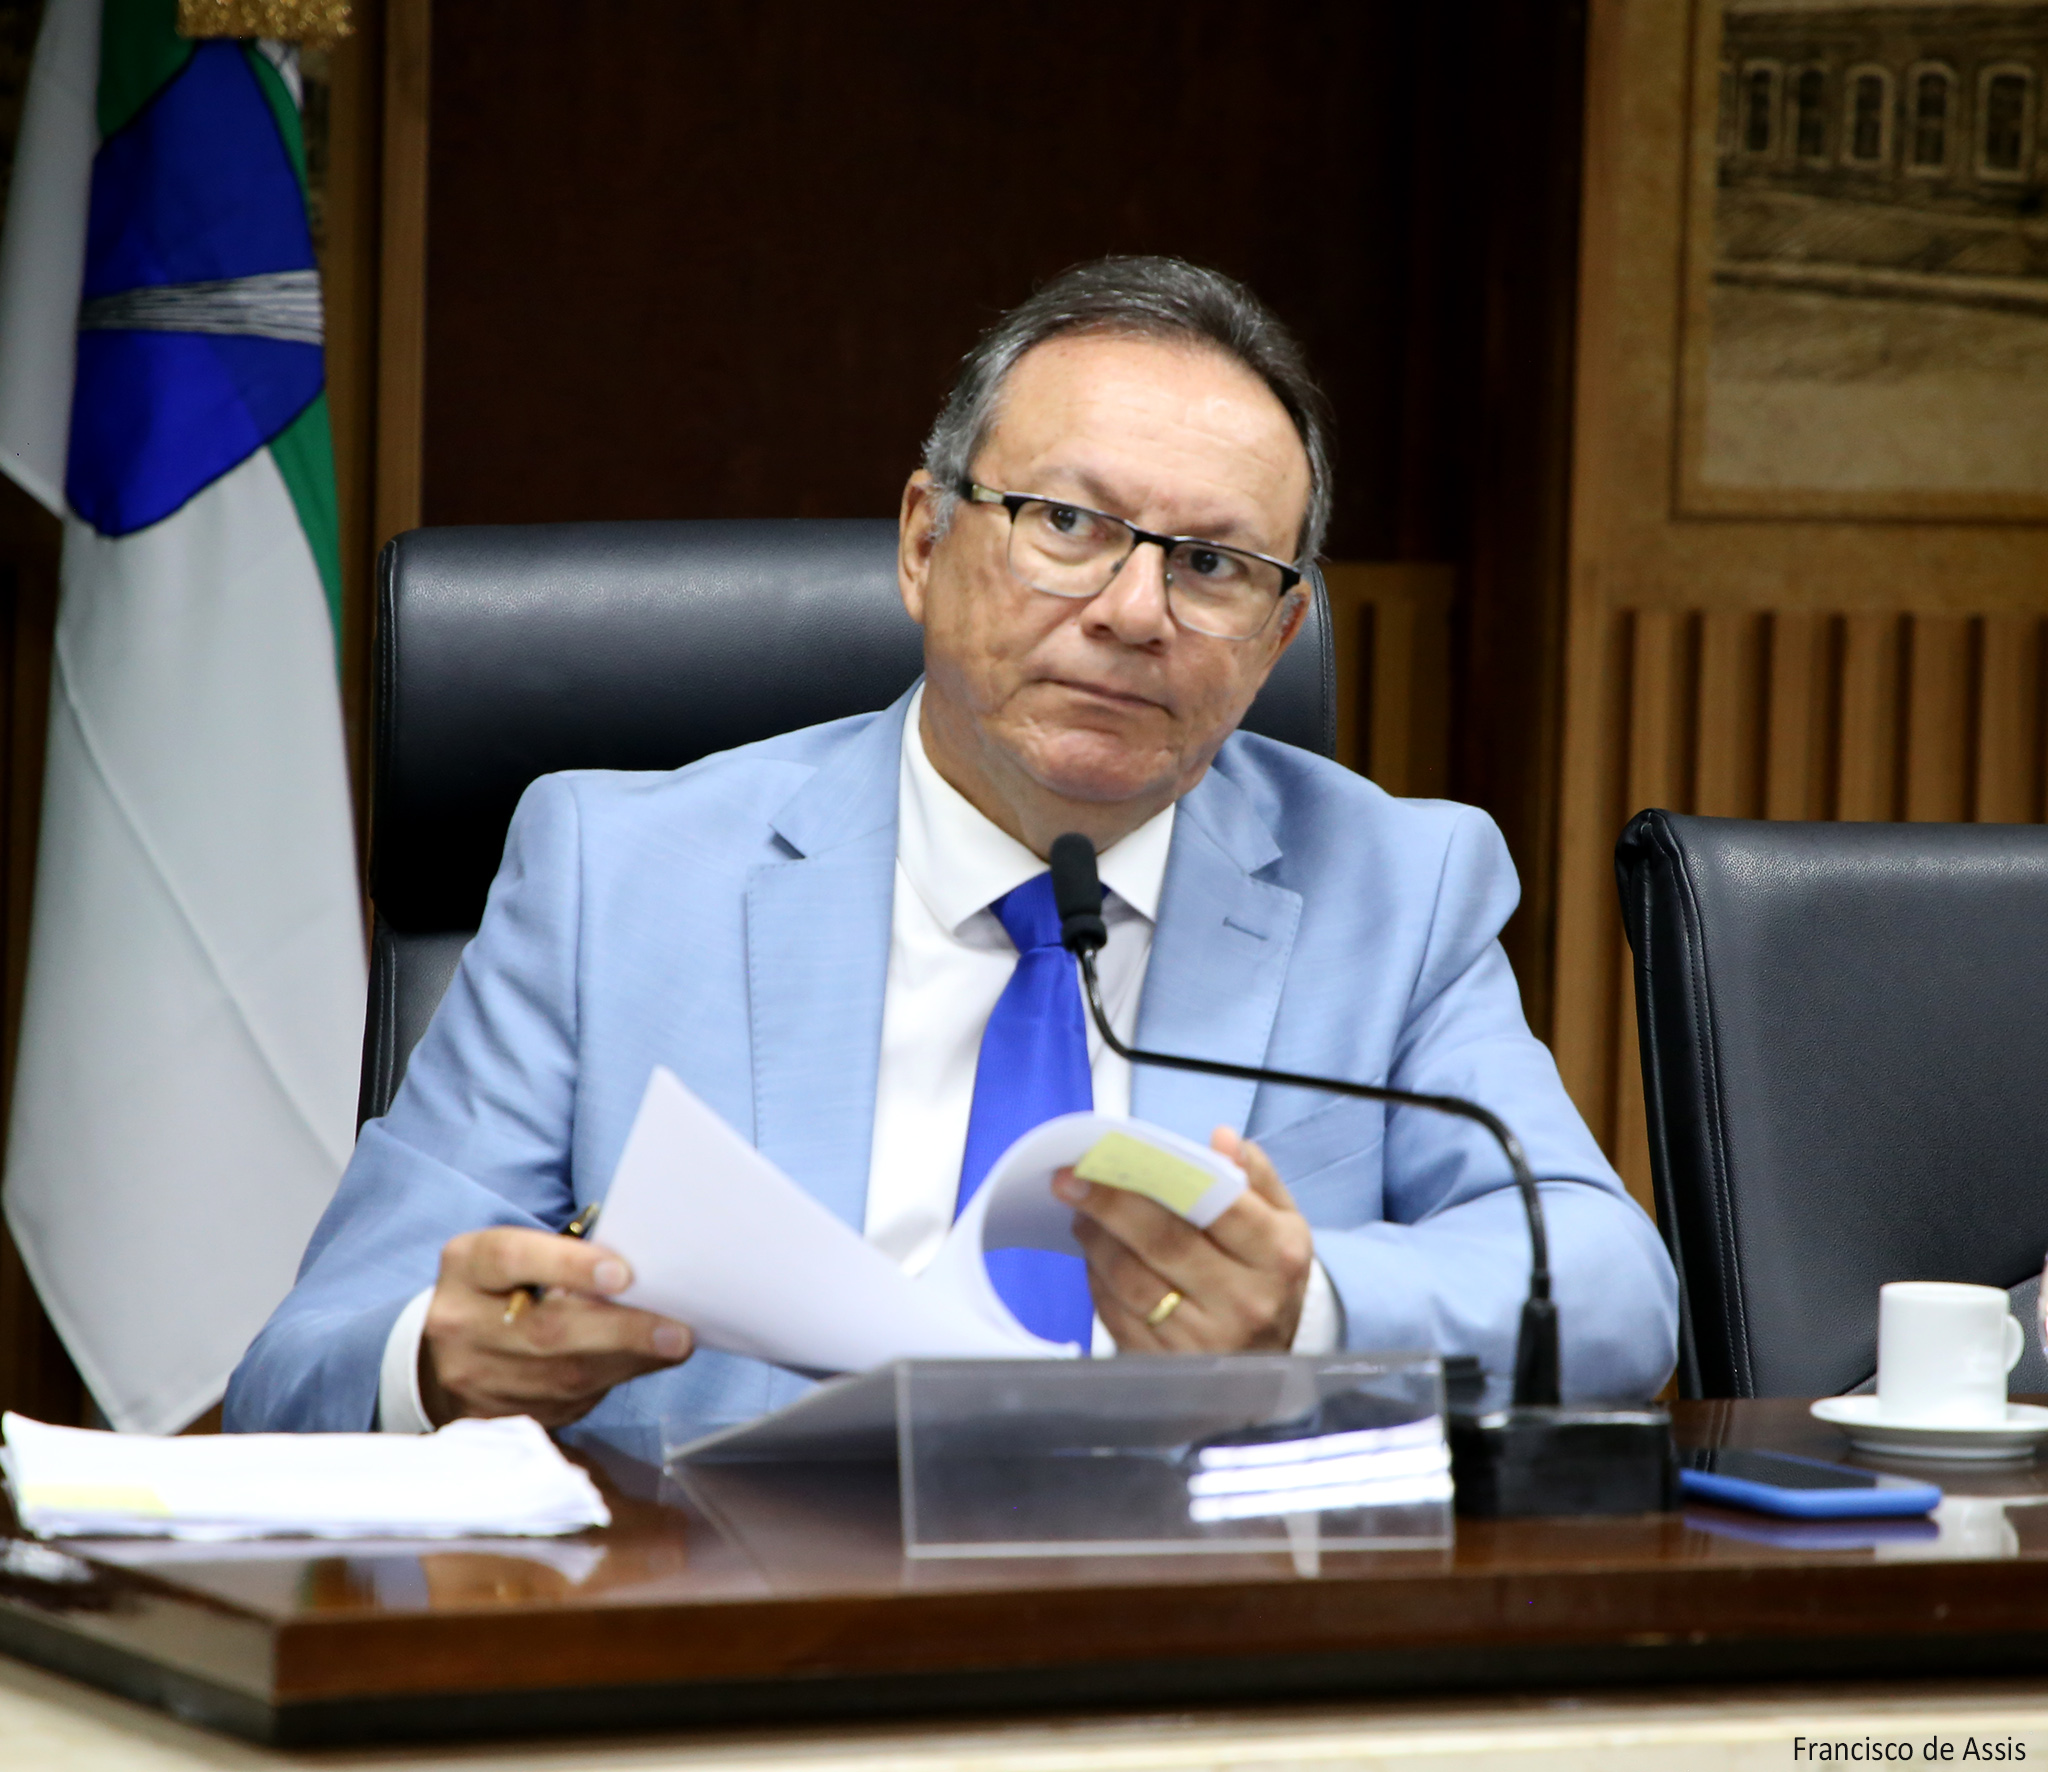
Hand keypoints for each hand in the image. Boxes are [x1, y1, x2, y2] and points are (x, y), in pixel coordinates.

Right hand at [419, 1227, 692, 1426]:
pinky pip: (563, 1404)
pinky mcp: (491, 1415)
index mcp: (467, 1264)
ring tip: (672, 1347)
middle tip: (676, 1332)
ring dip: (626, 1363)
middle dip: (622, 1331)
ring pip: (561, 1378)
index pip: (514, 1258)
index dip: (571, 1265)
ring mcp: (471, 1376)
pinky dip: (609, 1383)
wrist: (448, 1350)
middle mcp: (458, 1322)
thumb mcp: (520, 1257)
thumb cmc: (505, 1287)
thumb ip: (568, 1260)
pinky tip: (638, 1365)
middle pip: (546, 1330)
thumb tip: (645, 1280)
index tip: (624, 1274)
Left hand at [1054, 1127, 1313, 1351]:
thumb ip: (1255, 1177)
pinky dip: (1097, 1279)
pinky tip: (1093, 1255)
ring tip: (1081, 1212)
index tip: (1116, 1153)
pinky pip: (1117, 1315)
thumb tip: (1222, 1139)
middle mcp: (1244, 1303)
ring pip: (1132, 1281)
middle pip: (1165, 1242)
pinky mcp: (1166, 1366)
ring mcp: (1203, 1341)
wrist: (1265, 1363)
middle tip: (1070, 1178)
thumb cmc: (1266, 1280)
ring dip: (1097, 1242)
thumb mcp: (1282, 1226)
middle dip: (1111, 1204)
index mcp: (1277, 1257)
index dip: (1165, 1177)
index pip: (1220, 1207)